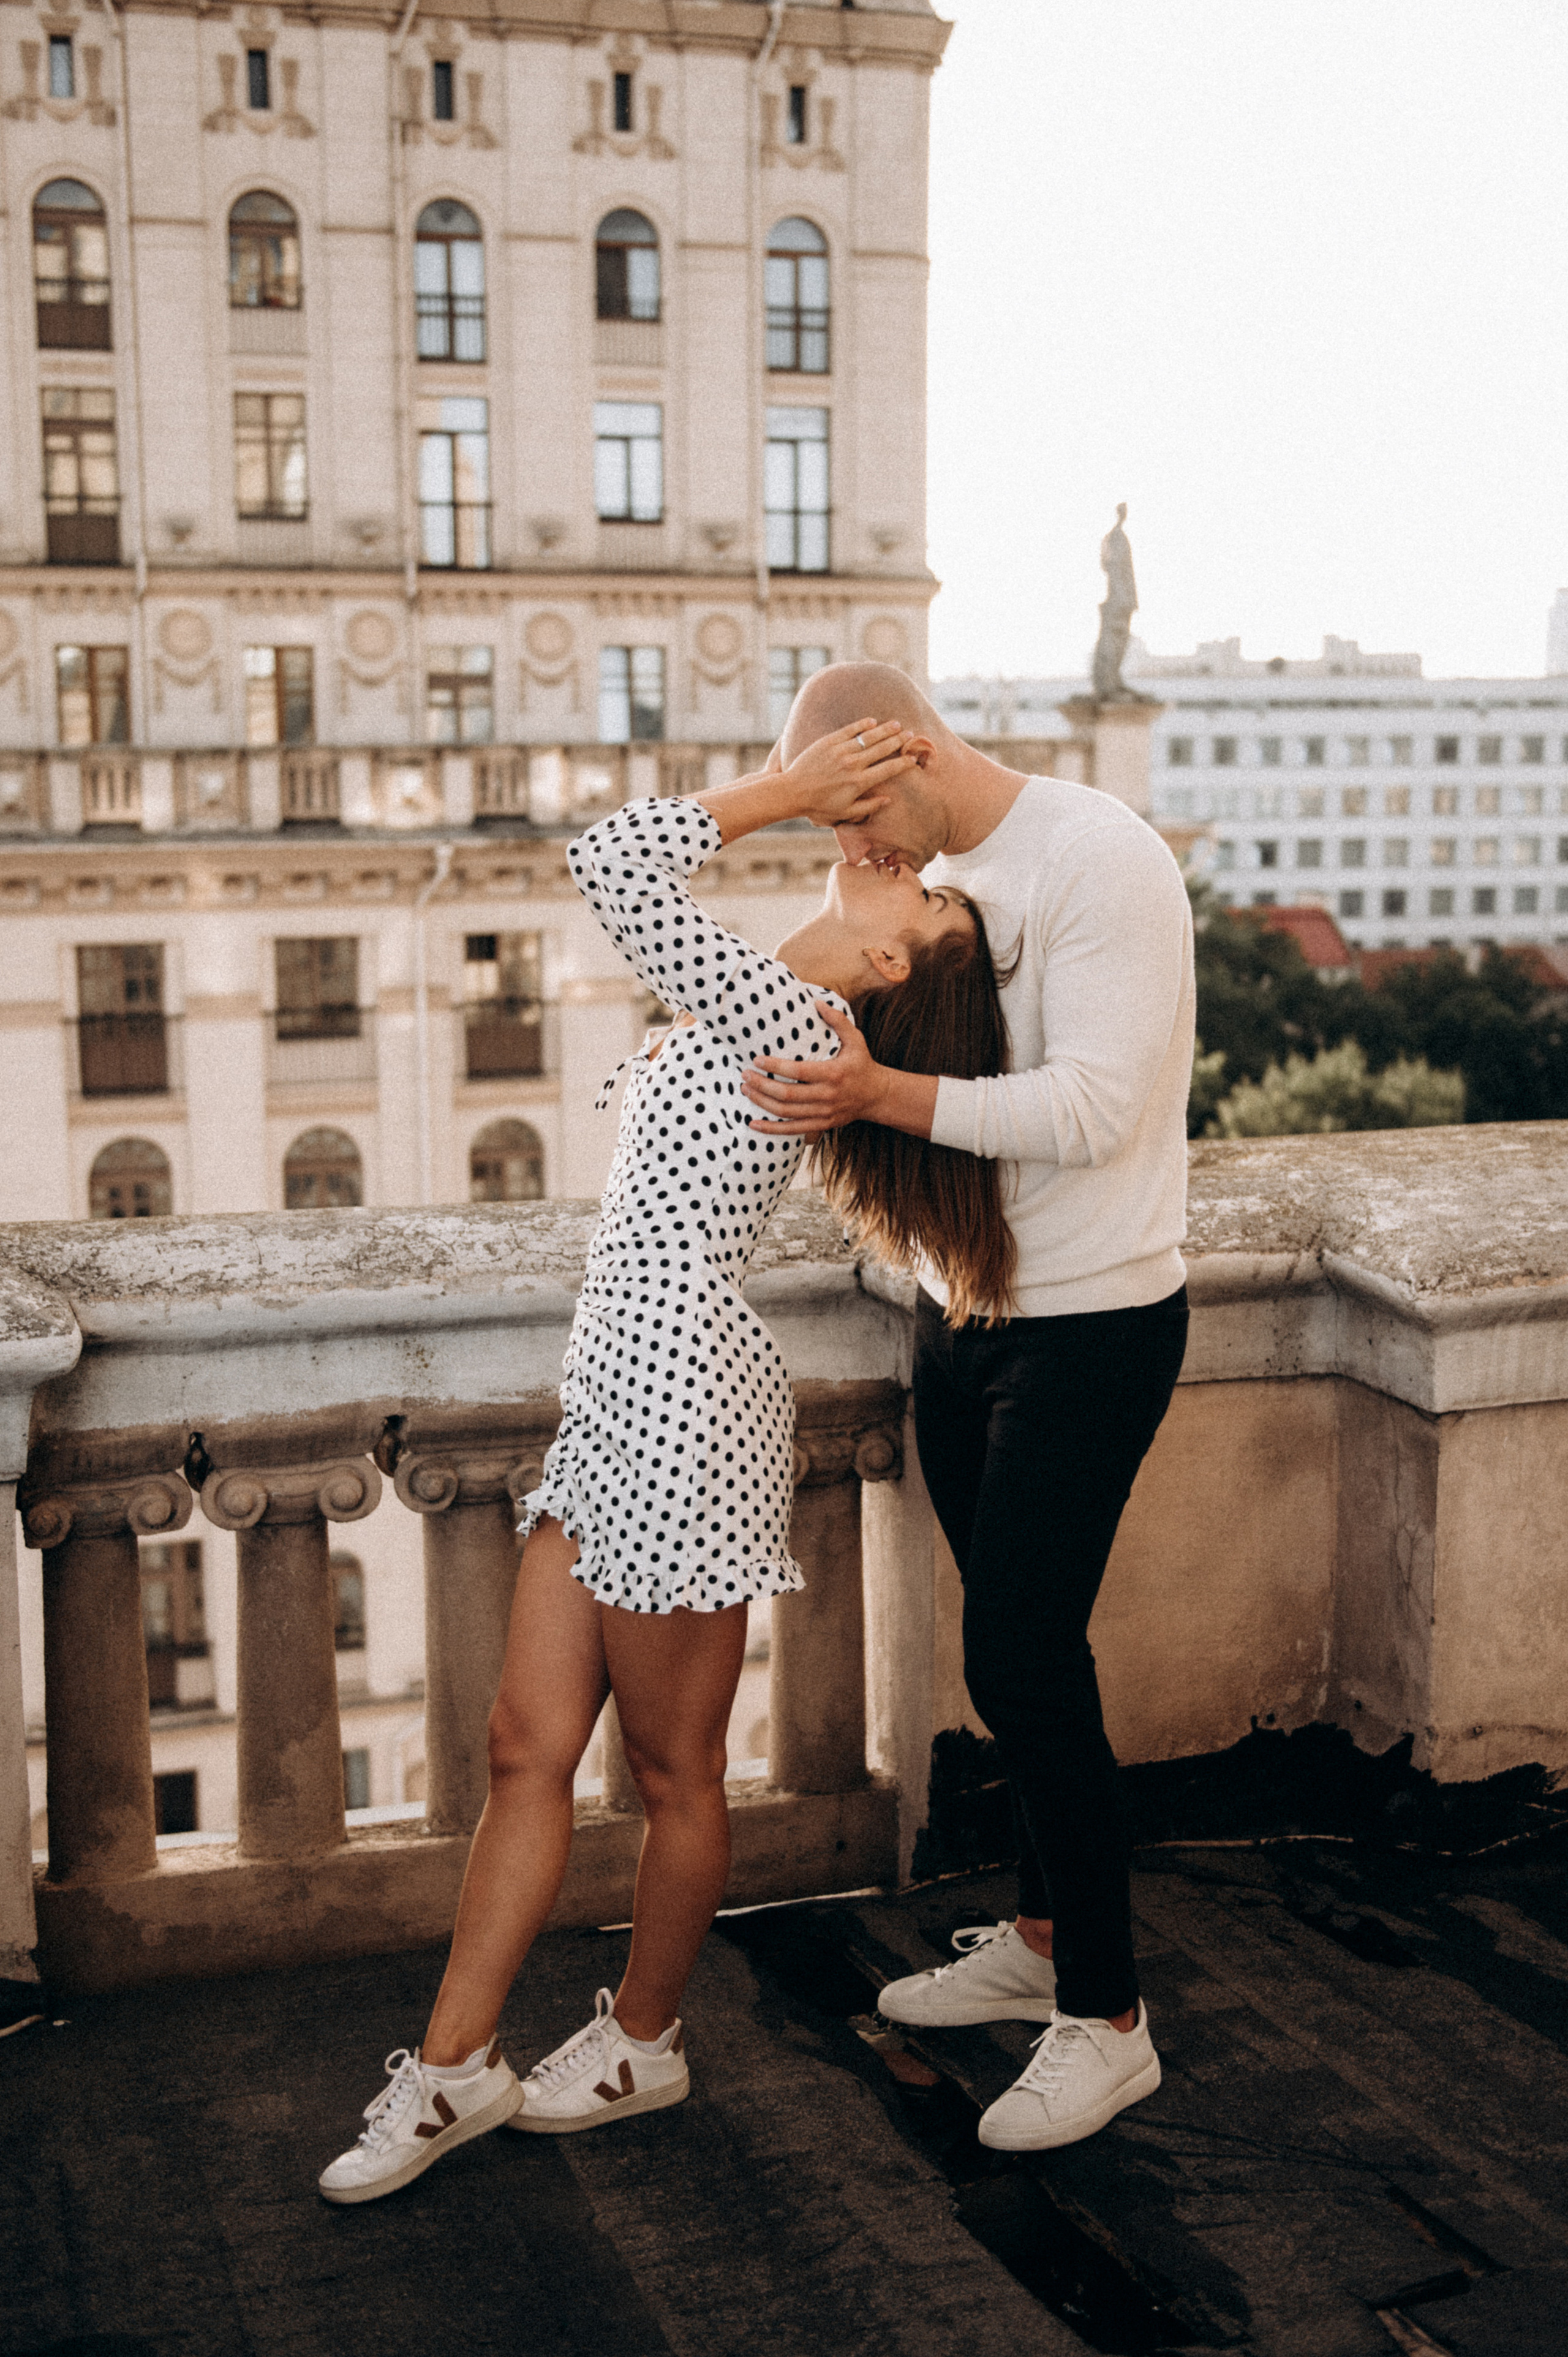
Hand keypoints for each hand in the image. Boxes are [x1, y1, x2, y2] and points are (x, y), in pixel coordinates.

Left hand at [742, 1001, 886, 1137]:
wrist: (877, 1096)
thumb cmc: (862, 1064)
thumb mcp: (856, 1039)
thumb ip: (838, 1020)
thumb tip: (817, 1002)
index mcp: (833, 1074)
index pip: (798, 1071)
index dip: (775, 1066)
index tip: (757, 1059)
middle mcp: (827, 1096)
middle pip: (787, 1094)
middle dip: (762, 1085)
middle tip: (745, 1075)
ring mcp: (824, 1113)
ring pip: (786, 1112)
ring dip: (762, 1102)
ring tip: (746, 1090)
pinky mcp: (821, 1125)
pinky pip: (792, 1130)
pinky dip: (771, 1129)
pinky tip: (753, 1124)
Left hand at [784, 719, 916, 828]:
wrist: (792, 792)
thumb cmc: (818, 806)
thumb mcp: (845, 813)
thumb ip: (868, 807)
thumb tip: (888, 799)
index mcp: (859, 783)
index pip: (888, 770)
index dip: (903, 763)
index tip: (914, 759)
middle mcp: (852, 765)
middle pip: (882, 749)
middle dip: (898, 741)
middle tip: (910, 735)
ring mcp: (840, 751)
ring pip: (868, 737)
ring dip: (885, 729)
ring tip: (897, 724)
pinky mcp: (828, 741)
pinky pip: (850, 730)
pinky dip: (862, 725)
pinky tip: (872, 721)